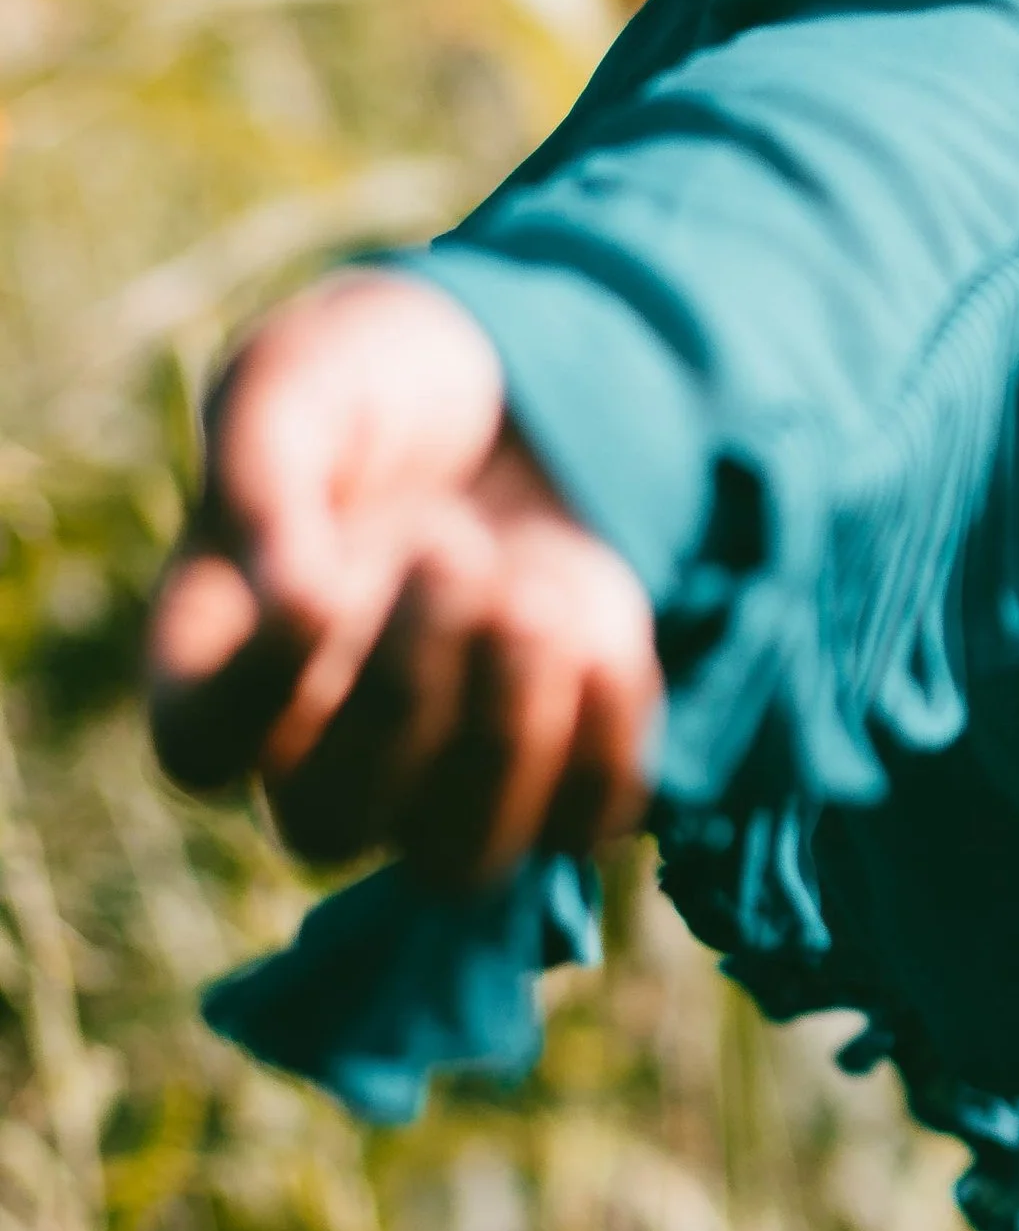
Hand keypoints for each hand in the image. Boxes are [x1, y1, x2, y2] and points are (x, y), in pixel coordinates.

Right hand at [149, 270, 660, 883]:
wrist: (521, 379)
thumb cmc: (378, 381)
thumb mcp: (300, 371)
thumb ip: (258, 460)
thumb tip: (286, 590)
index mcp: (223, 657)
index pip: (200, 749)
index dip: (257, 694)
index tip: (324, 580)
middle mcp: (322, 743)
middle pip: (329, 825)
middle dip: (400, 696)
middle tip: (449, 548)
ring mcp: (444, 767)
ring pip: (458, 859)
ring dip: (506, 734)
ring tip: (534, 591)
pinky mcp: (562, 759)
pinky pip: (586, 823)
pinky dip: (605, 734)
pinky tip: (602, 625)